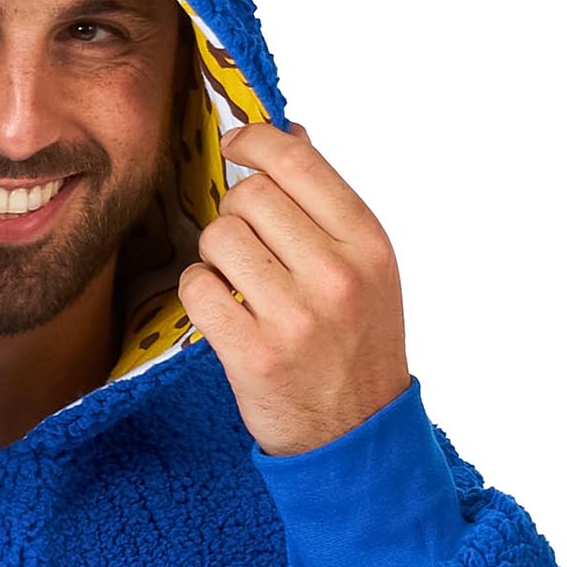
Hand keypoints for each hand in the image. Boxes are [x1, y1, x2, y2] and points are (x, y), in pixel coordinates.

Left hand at [179, 122, 410, 454]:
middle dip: (237, 214)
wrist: (356, 435)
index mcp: (368, 244)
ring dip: (215, 256)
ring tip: (239, 284)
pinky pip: (197, 287)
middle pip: (249, 196)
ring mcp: (295, 316)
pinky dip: (199, 293)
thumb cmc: (357, 344)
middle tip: (249, 248)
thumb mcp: (368, 270)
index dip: (254, 141)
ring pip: (217, 237)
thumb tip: (288, 131)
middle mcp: (336, 275)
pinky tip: (222, 310)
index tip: (234, 146)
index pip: (297, 160)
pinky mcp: (253, 354)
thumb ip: (329, 205)